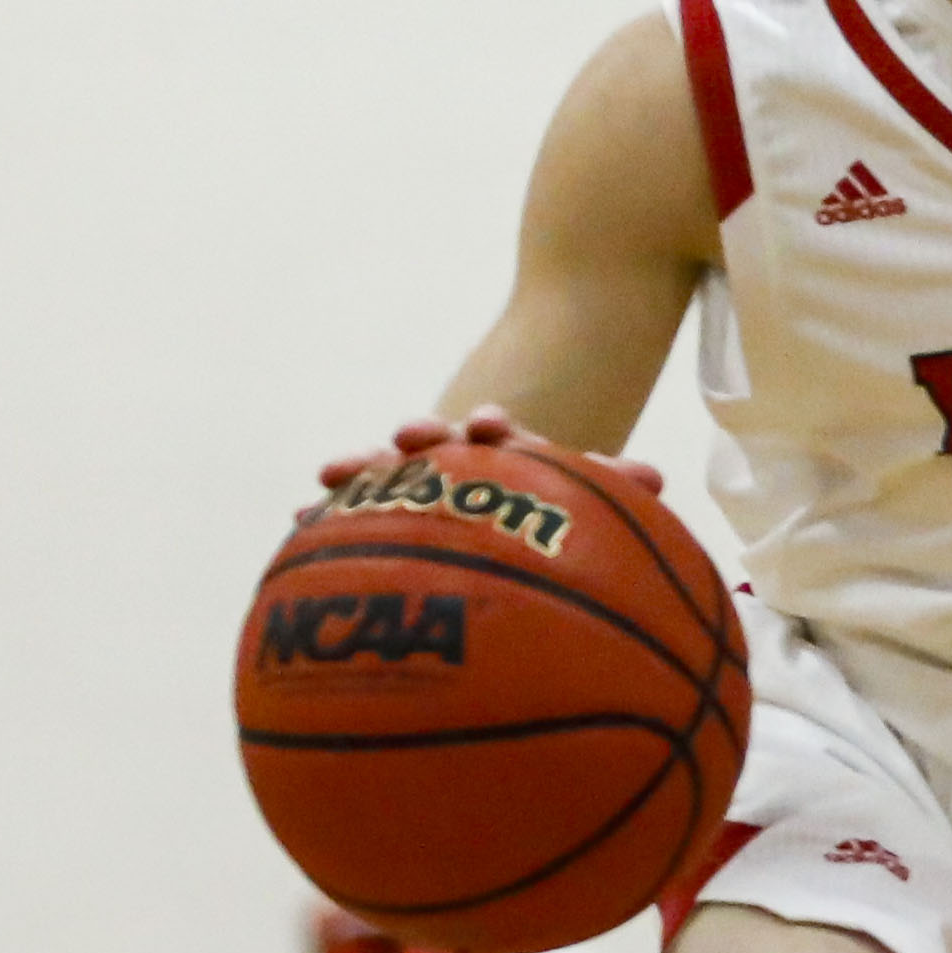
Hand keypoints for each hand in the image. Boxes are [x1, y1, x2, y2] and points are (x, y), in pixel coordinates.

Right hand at [312, 404, 665, 498]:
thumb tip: (653, 478)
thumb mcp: (580, 493)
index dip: (494, 429)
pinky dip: (329, 513)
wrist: (508, 526)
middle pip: (436, 441)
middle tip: (412, 435)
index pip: (498, 433)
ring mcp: (416, 481)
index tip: (489, 426)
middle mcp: (457, 457)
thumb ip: (611, 485)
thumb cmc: (552, 508)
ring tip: (334, 471)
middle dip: (423, 438)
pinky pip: (353, 511)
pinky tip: (298, 520)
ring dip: (366, 467)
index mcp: (504, 449)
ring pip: (387, 468)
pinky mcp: (382, 511)